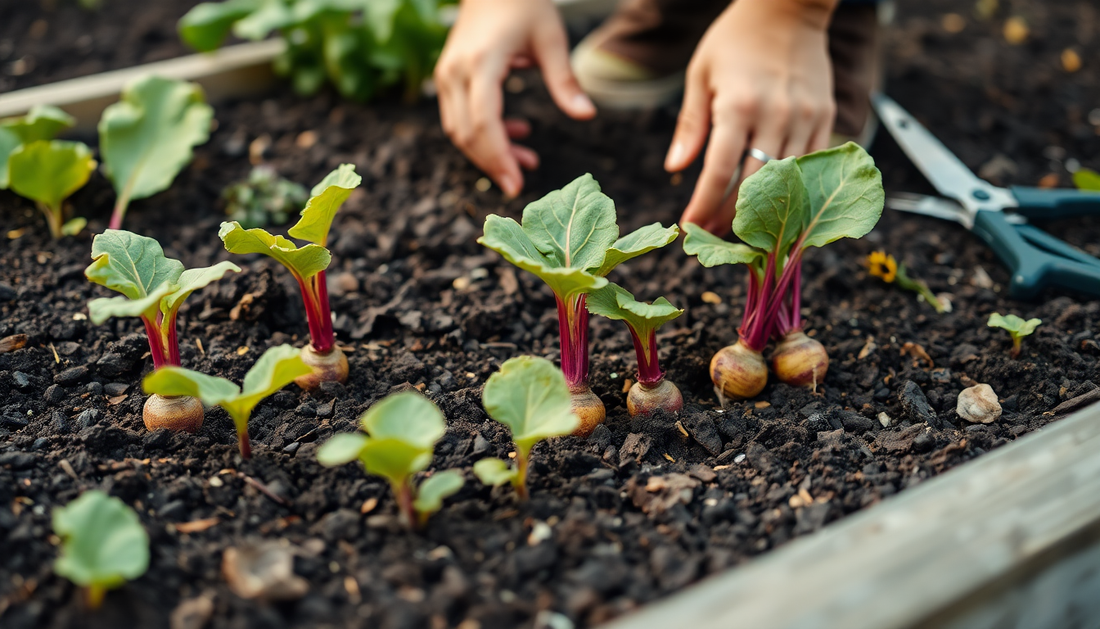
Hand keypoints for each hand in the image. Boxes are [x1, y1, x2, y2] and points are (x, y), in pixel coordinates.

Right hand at [434, 0, 596, 197]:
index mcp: (481, 62)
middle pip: (466, 134)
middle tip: (521, 183)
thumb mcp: (551, 40)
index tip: (516, 184)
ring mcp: (446, 75)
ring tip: (528, 157)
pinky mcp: (447, 78)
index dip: (498, 157)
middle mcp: (455, 71)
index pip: (483, 121)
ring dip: (488, 152)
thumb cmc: (524, 4)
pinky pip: (458, 118)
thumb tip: (587, 115)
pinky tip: (516, 134)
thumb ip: (565, 81)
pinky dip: (483, 135)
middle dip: (493, 163)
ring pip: (458, 131)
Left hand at [667, 0, 837, 233]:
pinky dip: (791, 189)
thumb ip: (690, 125)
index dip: (703, 205)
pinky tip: (774, 204)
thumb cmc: (735, 41)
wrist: (788, 9)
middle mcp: (774, 115)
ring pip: (783, 182)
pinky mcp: (825, 118)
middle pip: (752, 186)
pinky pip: (808, 166)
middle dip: (729, 217)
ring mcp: (804, 118)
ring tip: (738, 227)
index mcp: (737, 106)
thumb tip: (674, 168)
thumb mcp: (701, 76)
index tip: (689, 228)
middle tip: (712, 236)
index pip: (718, 172)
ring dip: (761, 210)